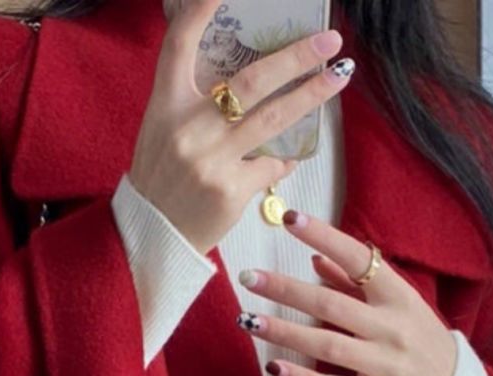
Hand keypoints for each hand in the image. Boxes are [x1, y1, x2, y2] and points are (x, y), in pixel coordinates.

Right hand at [127, 0, 356, 256]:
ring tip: (338, 77)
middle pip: (251, 81)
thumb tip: (253, 76)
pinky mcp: (230, 191)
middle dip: (295, 57)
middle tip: (329, 40)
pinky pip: (270, 166)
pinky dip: (284, 160)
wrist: (153, 236)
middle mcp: (187, 127)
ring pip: (273, 119)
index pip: (180, 44)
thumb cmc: (162, 177)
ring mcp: (210, 160)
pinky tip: (289, 156)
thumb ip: (196, 101)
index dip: (200, 10)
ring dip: (311, 96)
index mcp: (165, 104)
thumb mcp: (164, 128)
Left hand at [235, 211, 458, 375]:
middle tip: (248, 277)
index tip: (289, 219)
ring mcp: (385, 365)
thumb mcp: (399, 305)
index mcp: (398, 296)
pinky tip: (274, 367)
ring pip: (327, 345)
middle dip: (286, 290)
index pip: (358, 259)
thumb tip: (316, 257)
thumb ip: (357, 283)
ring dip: (285, 332)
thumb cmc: (420, 341)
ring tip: (248, 320)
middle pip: (330, 304)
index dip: (323, 237)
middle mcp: (391, 327)